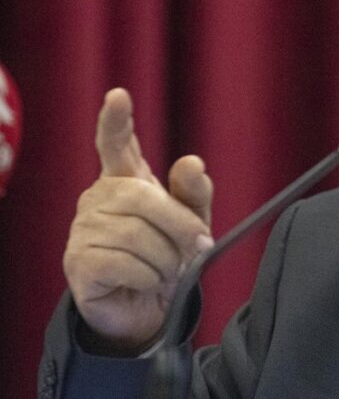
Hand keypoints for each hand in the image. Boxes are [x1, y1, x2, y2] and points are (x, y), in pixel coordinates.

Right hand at [63, 88, 213, 353]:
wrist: (149, 306)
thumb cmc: (170, 254)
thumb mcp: (193, 220)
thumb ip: (195, 192)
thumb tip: (192, 162)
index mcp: (127, 179)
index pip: (116, 143)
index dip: (116, 121)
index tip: (119, 96)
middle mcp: (98, 197)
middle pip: (143, 199)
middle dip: (179, 226)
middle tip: (199, 246)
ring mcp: (82, 229)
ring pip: (137, 236)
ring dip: (166, 259)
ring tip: (166, 269)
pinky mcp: (77, 263)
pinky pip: (125, 264)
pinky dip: (149, 277)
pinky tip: (145, 281)